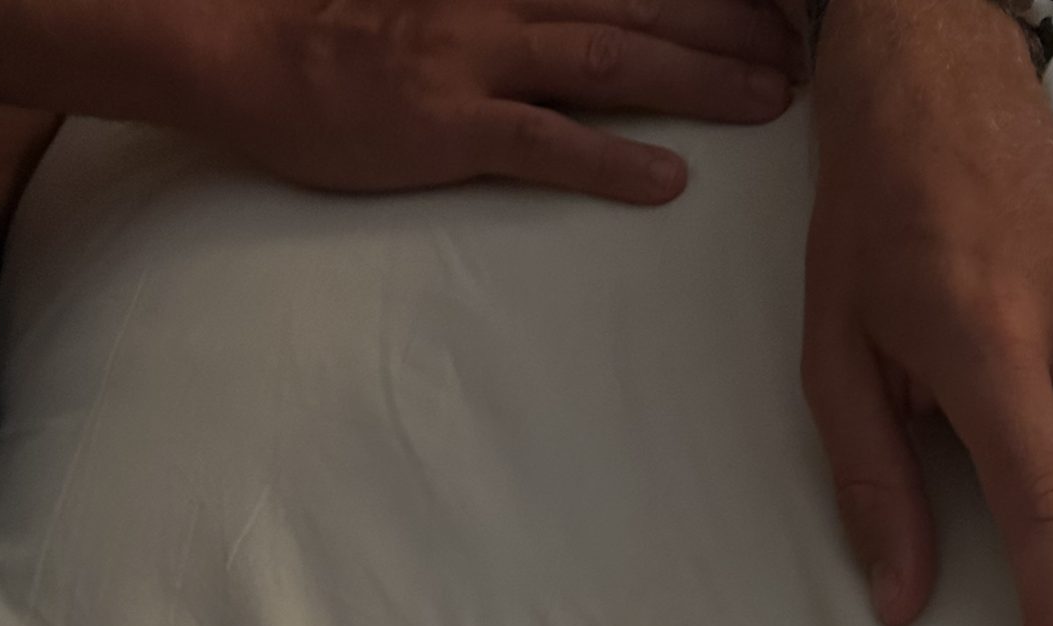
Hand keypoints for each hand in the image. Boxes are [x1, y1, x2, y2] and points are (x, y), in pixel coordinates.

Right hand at [193, 0, 801, 205]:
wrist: (247, 50)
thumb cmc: (343, 35)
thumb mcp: (445, 2)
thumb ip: (523, 9)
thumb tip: (587, 22)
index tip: (774, 5)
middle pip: (642, 0)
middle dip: (733, 23)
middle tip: (805, 53)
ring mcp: (476, 58)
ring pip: (613, 58)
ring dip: (699, 79)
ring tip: (771, 103)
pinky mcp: (448, 123)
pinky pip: (544, 140)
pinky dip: (611, 158)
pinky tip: (669, 180)